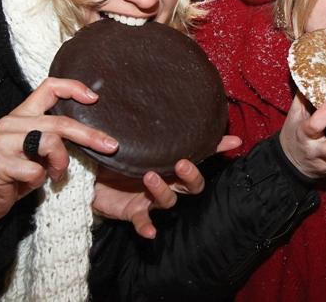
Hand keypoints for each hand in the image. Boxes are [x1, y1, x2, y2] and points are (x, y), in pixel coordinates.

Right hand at [0, 78, 117, 220]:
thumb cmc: (21, 172)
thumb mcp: (42, 149)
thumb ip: (58, 134)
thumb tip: (95, 129)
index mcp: (24, 114)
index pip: (48, 87)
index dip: (73, 88)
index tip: (94, 98)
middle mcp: (11, 123)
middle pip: (59, 122)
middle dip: (89, 135)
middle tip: (110, 146)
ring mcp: (1, 142)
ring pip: (50, 142)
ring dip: (60, 162)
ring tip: (55, 174)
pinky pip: (34, 170)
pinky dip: (40, 180)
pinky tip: (31, 183)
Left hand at [92, 135, 240, 238]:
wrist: (91, 180)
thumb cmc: (116, 156)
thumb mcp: (130, 138)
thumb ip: (142, 125)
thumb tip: (147, 95)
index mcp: (170, 164)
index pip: (200, 155)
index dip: (218, 149)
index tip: (234, 141)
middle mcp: (167, 182)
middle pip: (193, 185)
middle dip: (191, 175)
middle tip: (181, 163)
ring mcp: (152, 199)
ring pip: (169, 201)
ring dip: (163, 191)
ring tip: (149, 177)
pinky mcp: (134, 212)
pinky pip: (144, 221)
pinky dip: (147, 226)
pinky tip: (150, 231)